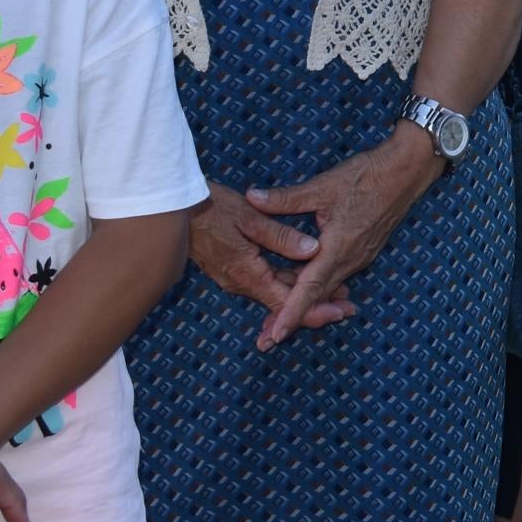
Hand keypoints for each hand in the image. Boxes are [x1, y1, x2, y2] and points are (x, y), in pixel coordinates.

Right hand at [189, 182, 356, 333]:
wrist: (173, 209)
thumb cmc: (211, 208)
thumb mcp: (250, 218)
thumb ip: (282, 236)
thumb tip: (313, 251)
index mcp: (247, 274)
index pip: (286, 302)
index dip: (314, 309)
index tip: (339, 313)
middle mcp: (241, 282)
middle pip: (284, 301)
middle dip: (316, 304)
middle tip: (348, 306)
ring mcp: (236, 277)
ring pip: (276, 291)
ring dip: (304, 293)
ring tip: (338, 293)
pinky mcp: (234, 268)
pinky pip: (266, 280)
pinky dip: (288, 281)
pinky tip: (307, 275)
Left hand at [244, 134, 437, 351]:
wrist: (408, 170)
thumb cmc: (367, 176)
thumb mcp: (323, 186)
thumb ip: (286, 198)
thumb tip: (251, 198)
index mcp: (338, 247)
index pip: (310, 289)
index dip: (291, 314)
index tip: (275, 335)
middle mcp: (350, 259)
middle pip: (318, 297)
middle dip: (292, 317)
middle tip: (266, 338)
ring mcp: (359, 257)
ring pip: (327, 288)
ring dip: (305, 304)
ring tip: (279, 319)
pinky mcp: (363, 251)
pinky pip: (337, 277)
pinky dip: (318, 287)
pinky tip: (303, 287)